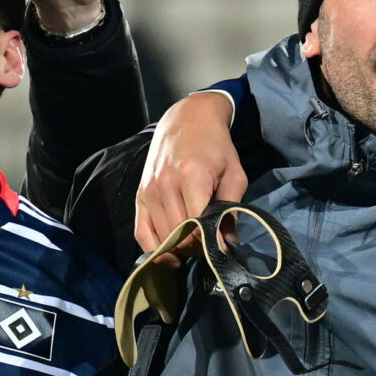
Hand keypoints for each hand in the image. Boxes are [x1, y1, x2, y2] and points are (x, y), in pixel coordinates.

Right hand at [136, 92, 247, 259]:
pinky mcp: (140, 195)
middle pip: (178, 235)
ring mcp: (149, 191)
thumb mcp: (234, 173)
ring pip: (162, 237)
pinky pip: (140, 232)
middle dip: (196, 248)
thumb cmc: (215, 147)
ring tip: (195, 245)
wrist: (187, 121)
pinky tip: (170, 255)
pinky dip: (154, 249)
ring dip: (179, 249)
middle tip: (210, 246)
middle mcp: (165, 185)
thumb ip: (232, 208)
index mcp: (192, 177)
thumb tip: (229, 243)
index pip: (197, 226)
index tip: (223, 247)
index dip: (211, 243)